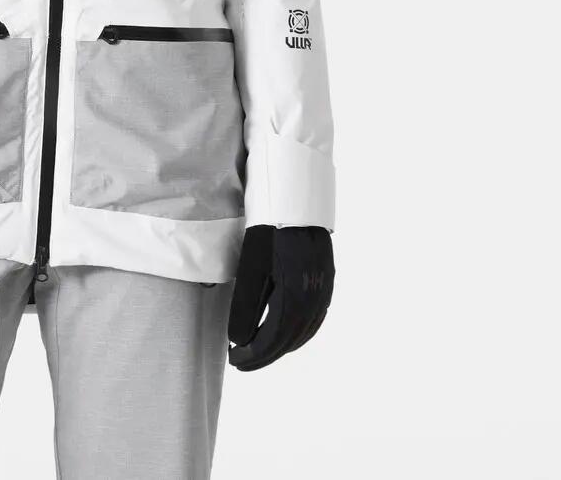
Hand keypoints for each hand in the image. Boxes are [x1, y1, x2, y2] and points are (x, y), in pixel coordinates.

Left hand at [228, 224, 333, 370]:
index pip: (273, 339)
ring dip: (281, 345)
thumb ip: (244, 305)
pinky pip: (314, 318)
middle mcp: (314, 298)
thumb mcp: (250, 266)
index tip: (235, 360)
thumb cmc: (268, 229)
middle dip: (264, 354)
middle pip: (289, 340)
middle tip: (242, 360)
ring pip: (304, 331)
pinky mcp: (326, 282)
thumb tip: (238, 340)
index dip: (253, 355)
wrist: (296, 200)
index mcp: (295, 296)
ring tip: (257, 350)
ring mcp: (323, 290)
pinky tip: (284, 333)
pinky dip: (296, 332)